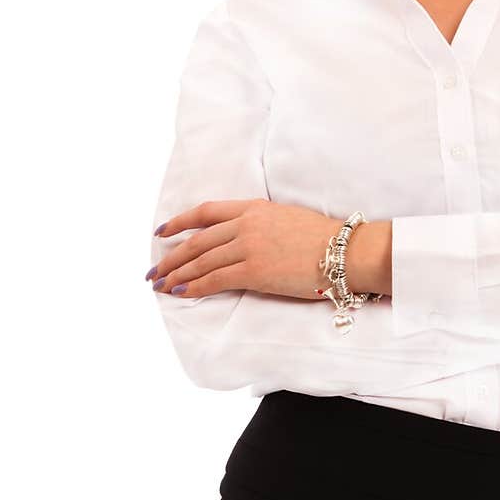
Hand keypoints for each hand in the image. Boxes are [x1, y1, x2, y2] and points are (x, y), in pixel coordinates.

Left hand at [148, 199, 342, 299]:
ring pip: (201, 260)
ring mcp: (248, 247)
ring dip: (177, 273)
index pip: (206, 212)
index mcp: (254, 208)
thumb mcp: (287, 217)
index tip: (162, 231)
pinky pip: (214, 279)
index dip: (179, 222)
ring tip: (161, 284)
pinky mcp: (254, 271)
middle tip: (154, 270)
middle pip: (197, 240)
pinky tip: (181, 292)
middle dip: (171, 256)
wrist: (345, 251)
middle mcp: (246, 224)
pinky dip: (194, 286)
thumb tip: (242, 239)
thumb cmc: (324, 238)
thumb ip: (261, 224)